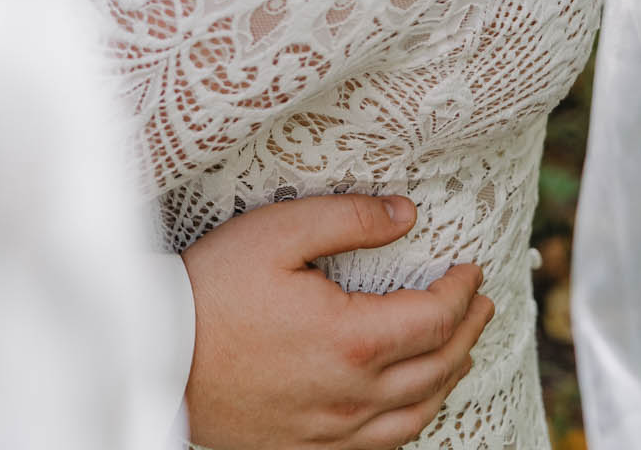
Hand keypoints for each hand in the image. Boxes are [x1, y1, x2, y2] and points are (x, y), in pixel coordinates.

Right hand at [182, 195, 493, 449]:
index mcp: (352, 338)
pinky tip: (410, 402)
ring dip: (448, 378)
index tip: (472, 268)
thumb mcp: (280, 231)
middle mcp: (352, 394)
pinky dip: (411, 420)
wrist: (158, 357)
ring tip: (460, 350)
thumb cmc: (214, 287)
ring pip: (415, 414)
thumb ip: (349, 218)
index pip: (435, 317)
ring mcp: (331, 431)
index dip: (462, 291)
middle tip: (482, 304)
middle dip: (468, 331)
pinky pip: (381, 446)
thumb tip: (406, 214)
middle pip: (437, 368)